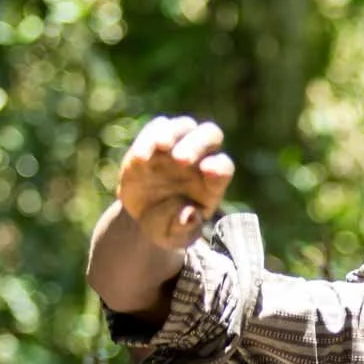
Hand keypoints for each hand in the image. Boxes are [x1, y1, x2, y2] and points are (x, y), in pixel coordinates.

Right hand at [118, 116, 235, 250]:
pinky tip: (141, 158)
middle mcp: (199, 159)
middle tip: (182, 160)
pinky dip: (149, 138)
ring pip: (184, 126)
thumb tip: (189, 215)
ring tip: (162, 146)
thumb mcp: (175, 236)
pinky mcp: (153, 141)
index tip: (208, 173)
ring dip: (174, 133)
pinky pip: (156, 128)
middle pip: (210, 134)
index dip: (219, 167)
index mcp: (212, 182)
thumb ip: (185, 228)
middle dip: (198, 144)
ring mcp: (176, 146)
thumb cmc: (168, 226)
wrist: (143, 217)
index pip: (223, 166)